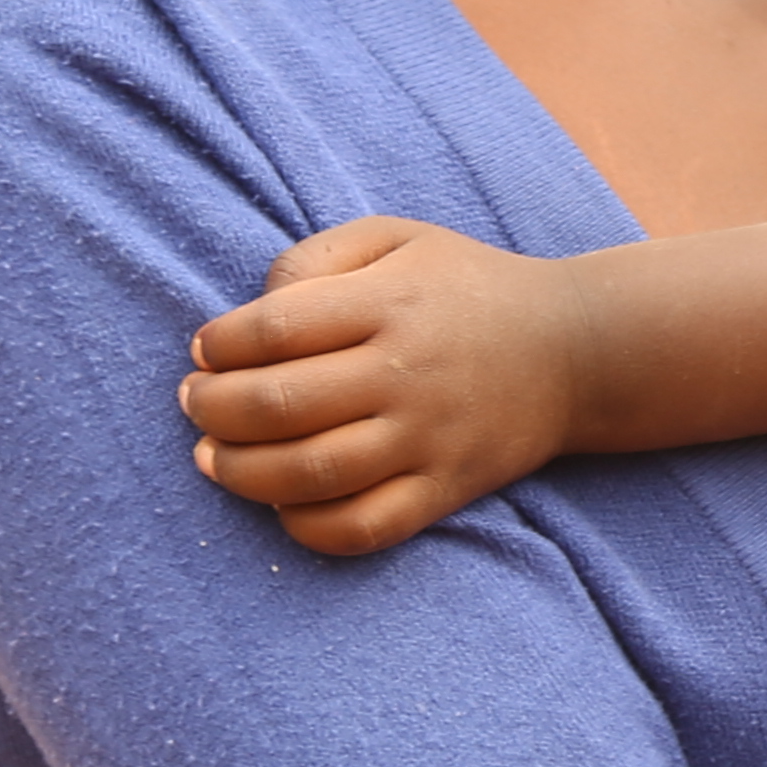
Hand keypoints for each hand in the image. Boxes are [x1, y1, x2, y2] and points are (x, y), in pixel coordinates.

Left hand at [178, 219, 595, 553]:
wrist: (574, 350)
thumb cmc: (465, 287)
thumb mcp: (397, 238)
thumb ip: (318, 257)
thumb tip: (252, 309)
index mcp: (390, 303)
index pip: (275, 329)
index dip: (219, 344)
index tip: (202, 350)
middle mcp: (406, 373)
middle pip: (280, 404)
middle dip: (213, 409)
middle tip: (193, 405)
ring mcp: (428, 438)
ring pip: (313, 474)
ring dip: (242, 472)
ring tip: (212, 458)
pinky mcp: (446, 490)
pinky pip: (365, 528)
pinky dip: (308, 528)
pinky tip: (281, 504)